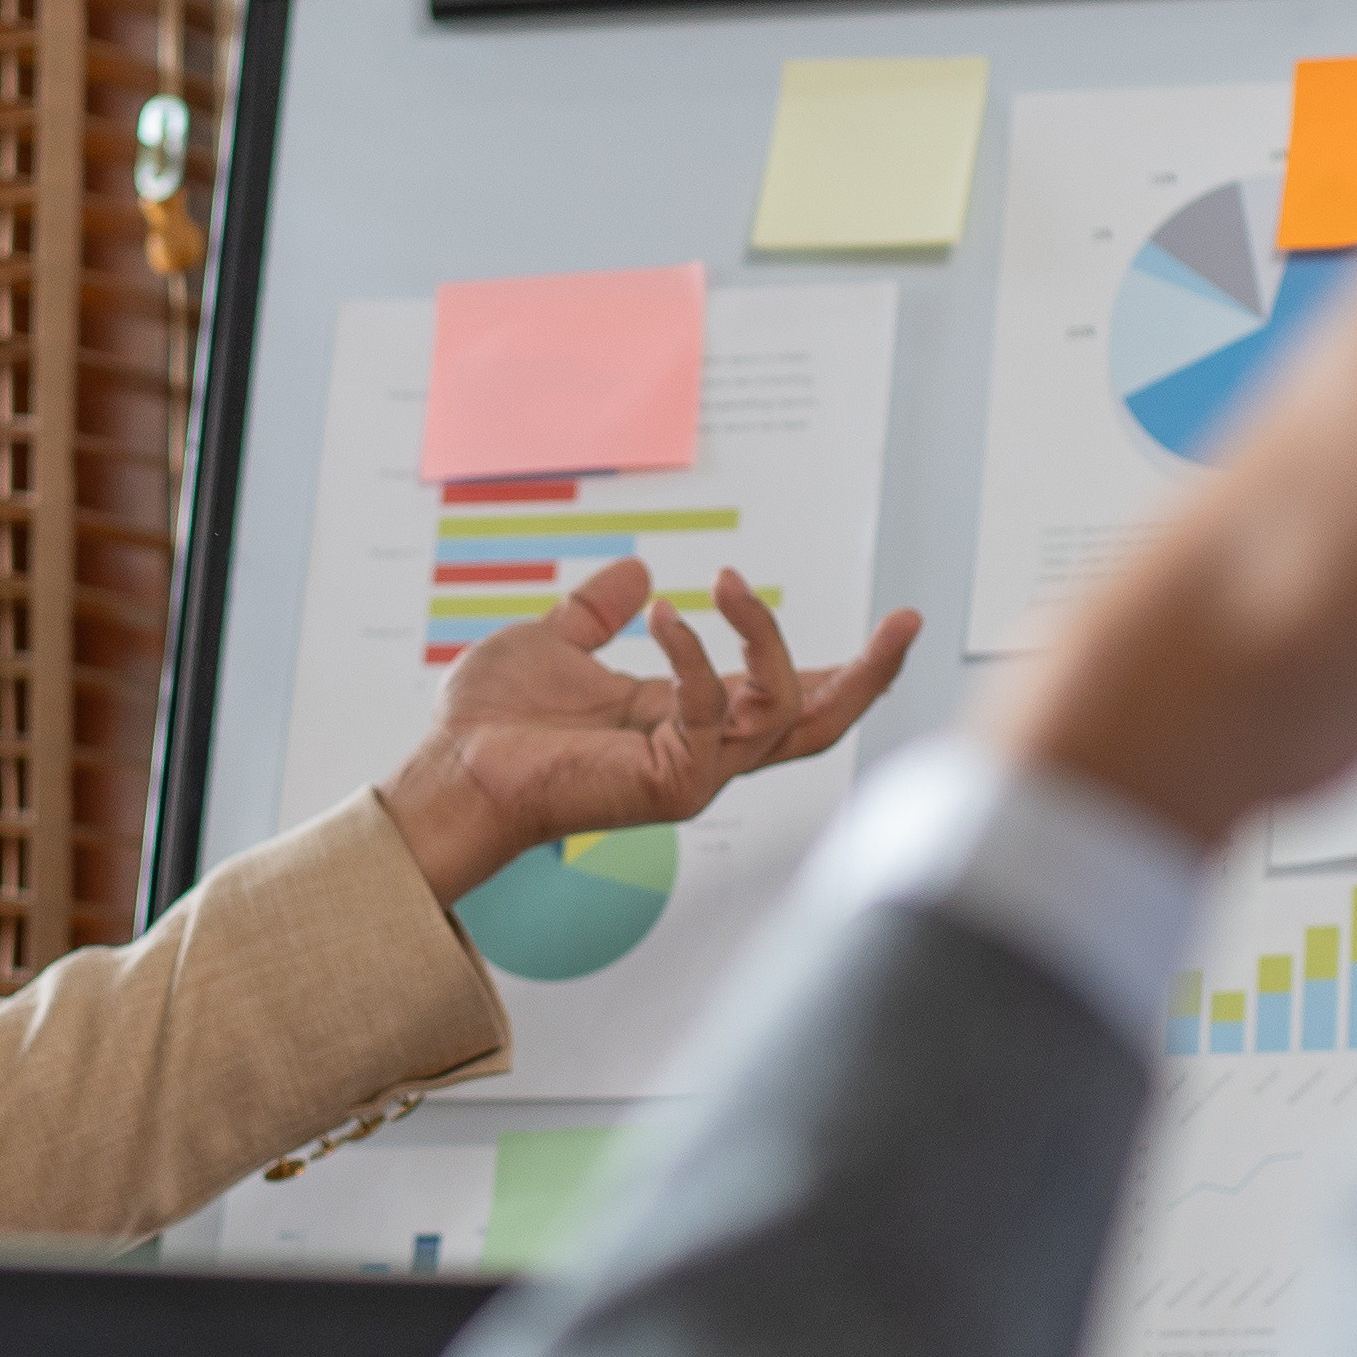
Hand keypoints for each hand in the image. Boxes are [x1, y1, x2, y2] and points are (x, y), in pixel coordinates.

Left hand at [376, 555, 918, 901]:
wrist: (451, 767)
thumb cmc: (495, 722)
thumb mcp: (554, 642)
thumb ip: (598, 612)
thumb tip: (634, 571)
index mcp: (689, 721)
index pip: (788, 698)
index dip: (844, 666)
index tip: (893, 624)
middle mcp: (705, 753)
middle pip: (821, 724)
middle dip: (873, 676)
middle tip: (905, 622)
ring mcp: (694, 774)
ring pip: (785, 713)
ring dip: (768, 637)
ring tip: (731, 581)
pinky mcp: (670, 786)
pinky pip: (711, 712)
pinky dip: (696, 655)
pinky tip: (664, 614)